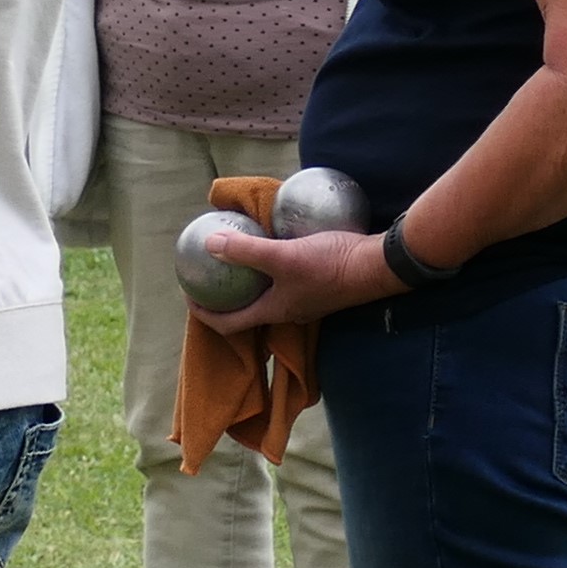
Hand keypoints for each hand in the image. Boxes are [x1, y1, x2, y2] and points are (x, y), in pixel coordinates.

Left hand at [219, 225, 399, 326]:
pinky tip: (269, 247)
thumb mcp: (283, 255)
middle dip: (224, 299)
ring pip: (266, 297)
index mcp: (275, 312)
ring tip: (235, 261)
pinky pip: (284, 282)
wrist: (378, 265)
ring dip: (248, 285)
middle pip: (246, 313)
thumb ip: (246, 251)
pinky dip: (269, 272)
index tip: (188, 296)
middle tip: (209, 277)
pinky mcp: (319, 286)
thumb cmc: (330, 264)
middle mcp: (288, 312)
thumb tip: (210, 243)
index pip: (229, 324)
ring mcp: (305, 301)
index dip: (204, 313)